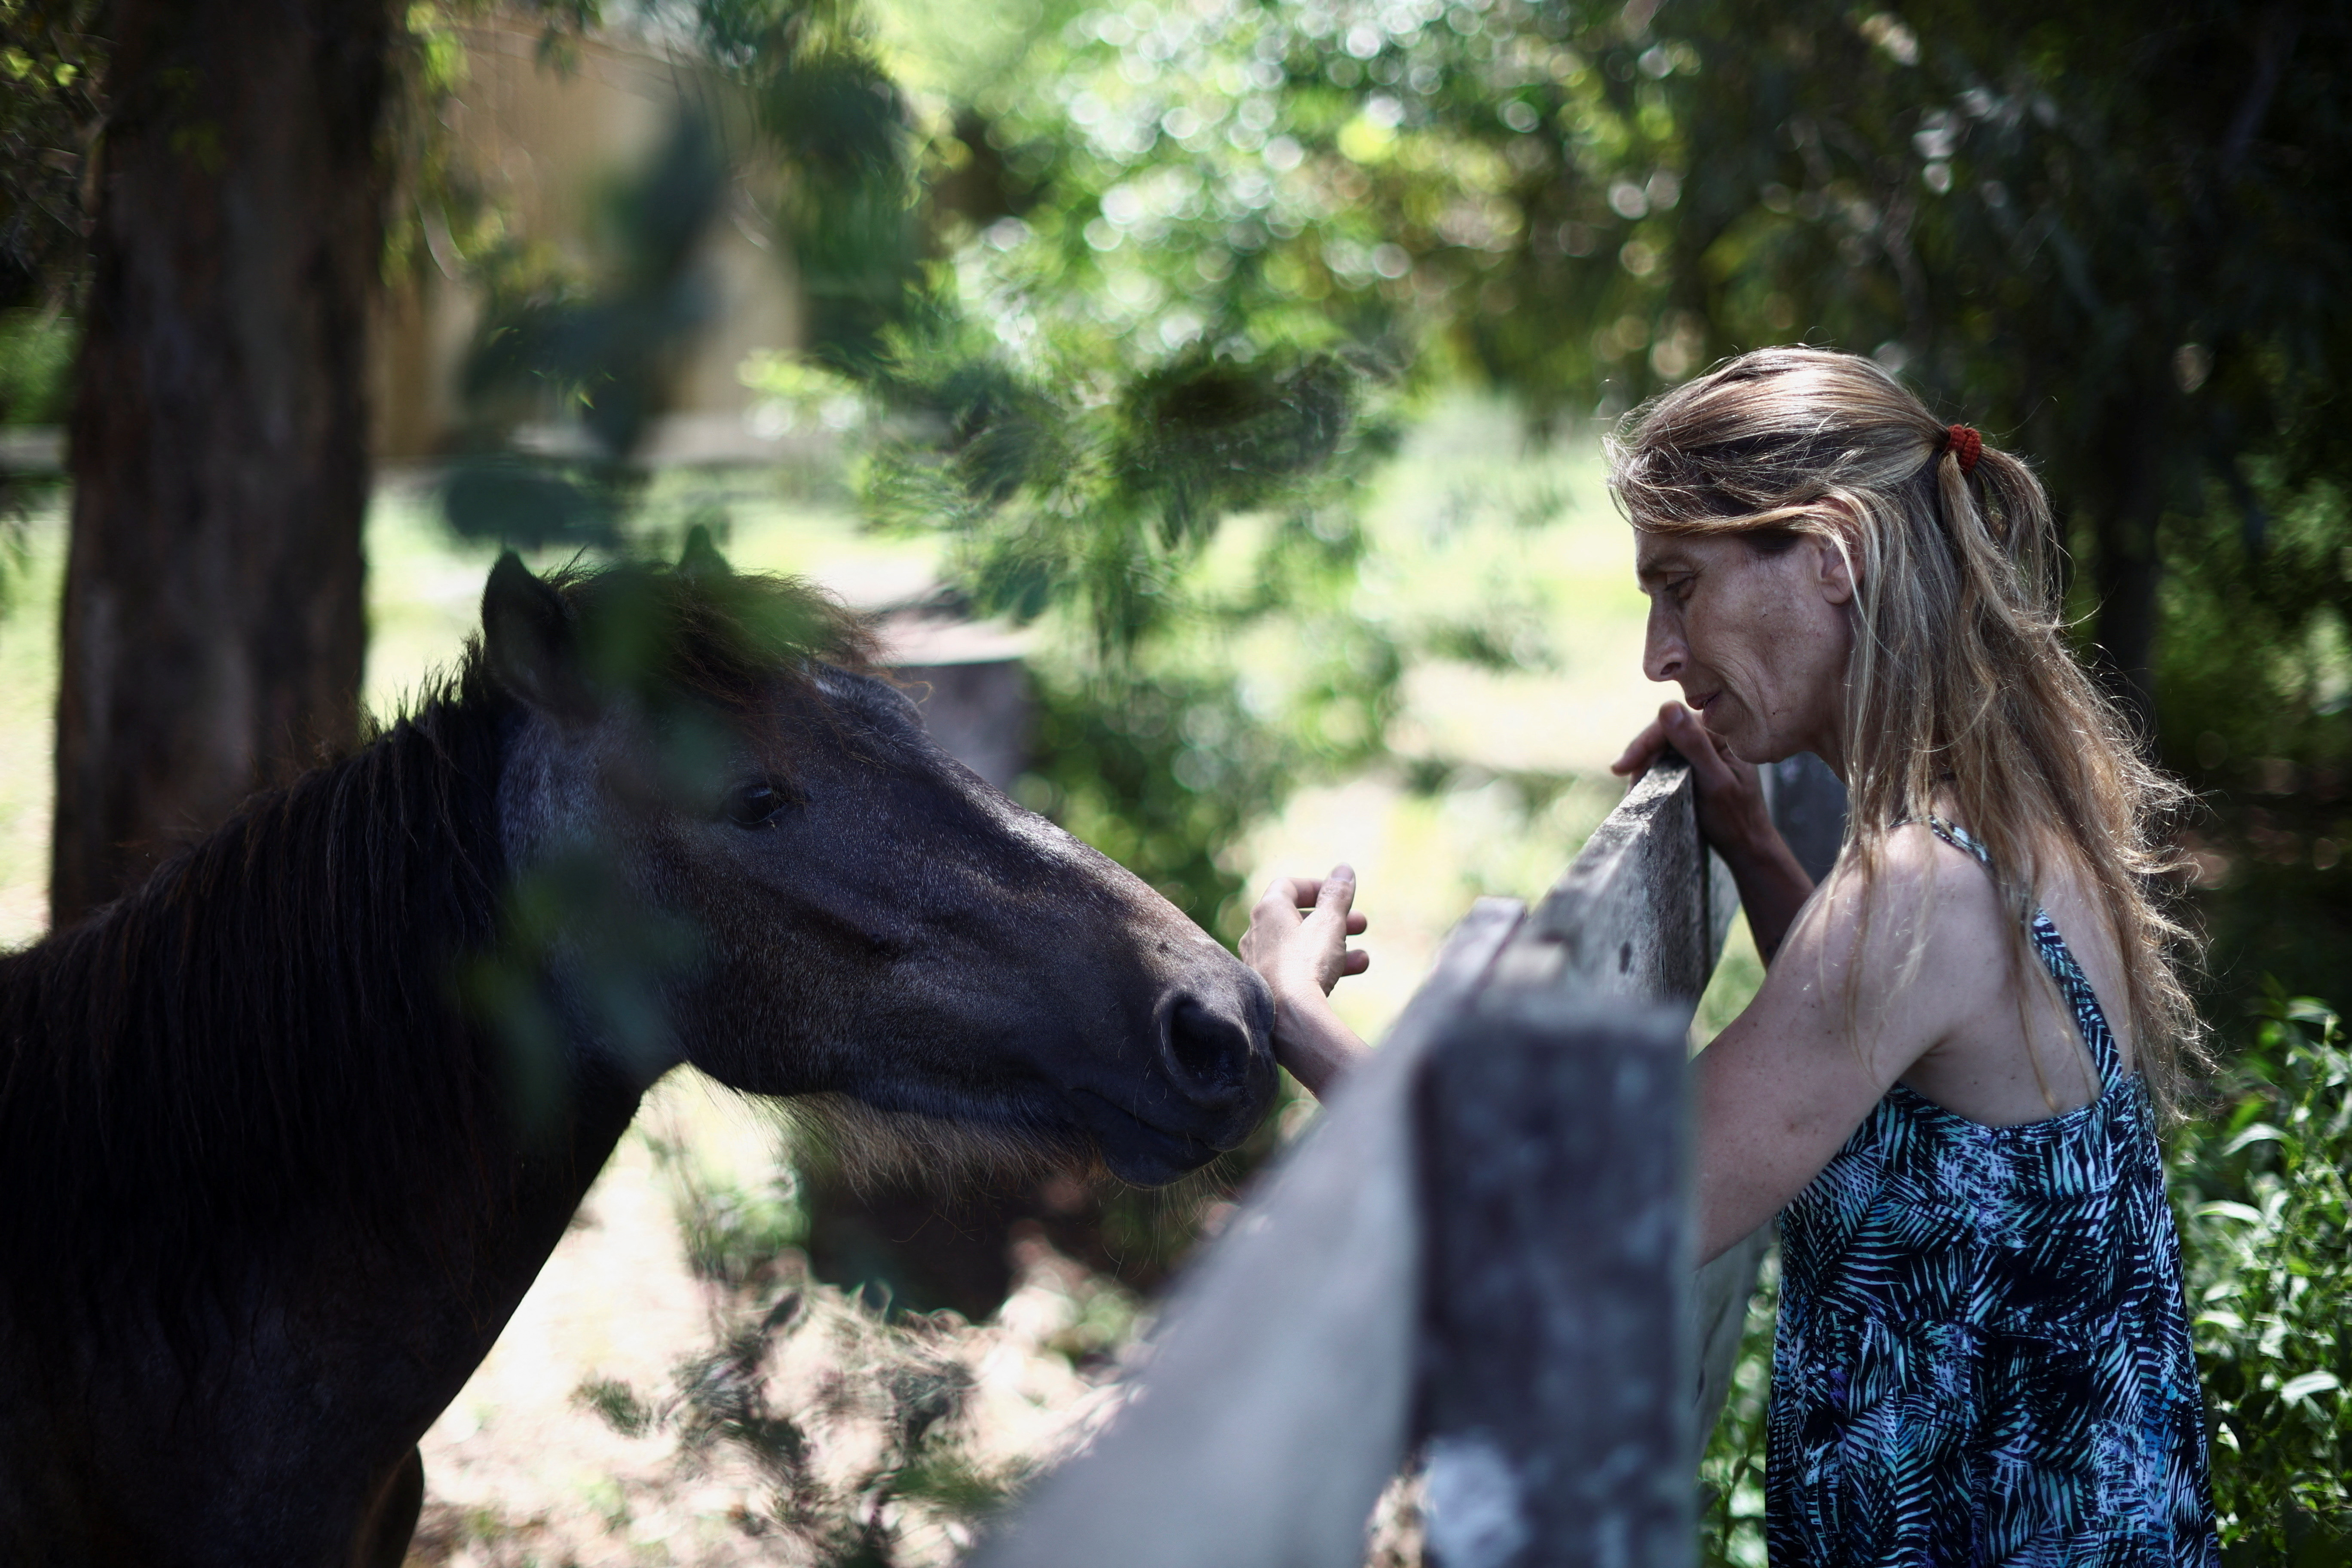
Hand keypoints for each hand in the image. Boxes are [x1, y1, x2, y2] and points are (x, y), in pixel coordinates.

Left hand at [1241, 866, 1369, 1008]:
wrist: (1286, 1018)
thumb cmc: (1306, 963)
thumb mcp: (1330, 923)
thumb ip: (1337, 895)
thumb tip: (1343, 870)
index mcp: (1268, 910)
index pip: (1288, 886)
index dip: (1316, 887)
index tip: (1340, 895)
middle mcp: (1257, 934)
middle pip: (1298, 918)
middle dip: (1334, 920)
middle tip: (1361, 924)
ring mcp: (1259, 963)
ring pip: (1301, 948)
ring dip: (1335, 947)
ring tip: (1363, 958)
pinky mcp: (1266, 988)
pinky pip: (1296, 971)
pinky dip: (1322, 969)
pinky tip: (1348, 976)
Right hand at [1613, 702, 1814, 962]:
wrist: (1747, 847)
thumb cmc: (1736, 818)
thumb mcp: (1714, 781)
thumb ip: (1693, 744)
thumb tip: (1666, 705)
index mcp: (1720, 732)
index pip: (1672, 724)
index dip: (1643, 744)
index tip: (1620, 768)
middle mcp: (1711, 736)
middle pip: (1663, 735)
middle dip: (1641, 757)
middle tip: (1623, 780)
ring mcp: (1702, 752)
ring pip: (1661, 750)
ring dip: (1644, 768)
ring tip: (1633, 792)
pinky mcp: (1694, 767)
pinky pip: (1666, 763)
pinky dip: (1652, 776)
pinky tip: (1643, 791)